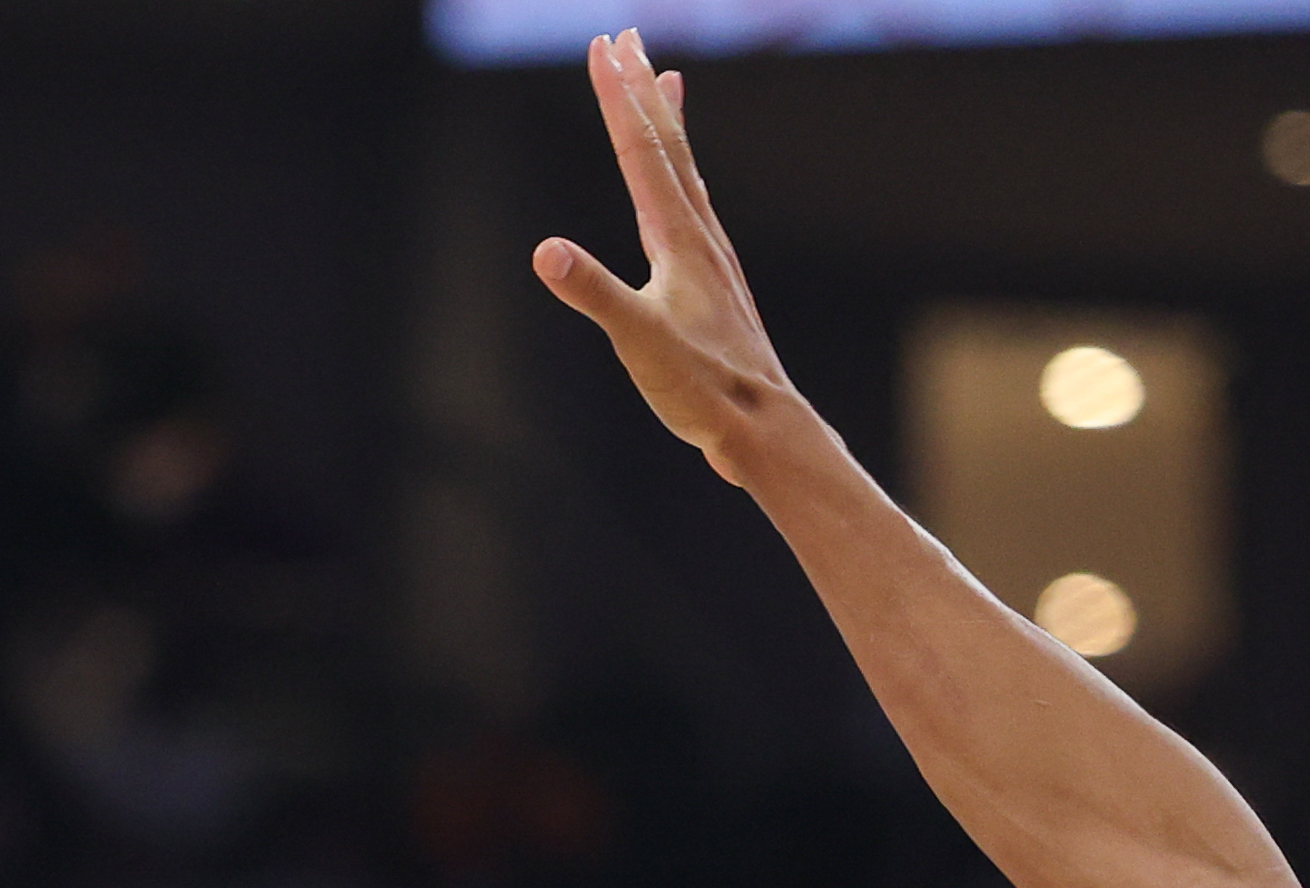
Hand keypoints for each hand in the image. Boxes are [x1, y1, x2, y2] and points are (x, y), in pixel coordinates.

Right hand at [532, 31, 802, 480]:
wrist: (763, 427)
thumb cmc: (701, 388)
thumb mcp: (637, 341)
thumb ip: (594, 293)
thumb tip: (546, 252)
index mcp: (677, 238)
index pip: (641, 150)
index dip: (618, 96)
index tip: (601, 46)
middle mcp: (700, 235)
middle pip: (668, 144)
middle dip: (641, 88)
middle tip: (625, 35)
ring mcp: (712, 257)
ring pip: (688, 170)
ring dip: (670, 121)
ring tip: (667, 79)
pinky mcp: (716, 283)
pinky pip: (696, 205)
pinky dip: (685, 174)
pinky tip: (683, 188)